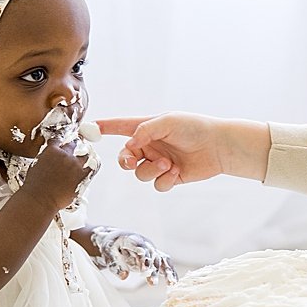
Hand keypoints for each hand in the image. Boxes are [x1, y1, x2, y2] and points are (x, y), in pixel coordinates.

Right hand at [16, 136, 99, 211]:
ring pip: (84, 156)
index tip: (60, 143)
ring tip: (83, 157)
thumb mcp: (36, 166)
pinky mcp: (81, 176)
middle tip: (73, 147)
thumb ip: (45, 160)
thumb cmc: (35, 186)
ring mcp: (75, 165)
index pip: (57, 141)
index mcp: (52, 151)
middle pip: (72, 145)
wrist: (40, 198)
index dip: (59, 142)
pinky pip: (90, 169)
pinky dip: (88, 169)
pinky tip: (88, 169)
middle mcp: (65, 155)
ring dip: (82, 157)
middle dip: (72, 146)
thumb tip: (49, 161)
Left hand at [88, 226, 177, 284]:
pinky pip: (164, 264)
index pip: (140, 247)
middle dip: (153, 269)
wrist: (117, 240)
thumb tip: (124, 277)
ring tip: (170, 283)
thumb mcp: (108, 253)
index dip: (144, 257)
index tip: (145, 268)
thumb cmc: (112, 246)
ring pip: (161, 260)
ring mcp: (151, 250)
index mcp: (132, 240)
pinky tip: (173, 282)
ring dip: (165, 271)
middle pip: (152, 255)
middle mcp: (145, 244)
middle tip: (152, 282)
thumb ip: (116, 266)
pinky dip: (170, 272)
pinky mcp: (154, 257)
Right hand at [95, 114, 269, 191]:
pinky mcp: (170, 177)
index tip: (89, 128)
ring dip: (150, 170)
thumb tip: (130, 144)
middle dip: (124, 161)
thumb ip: (145, 130)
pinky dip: (164, 179)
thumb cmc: (194, 127)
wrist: (218, 146)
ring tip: (167, 164)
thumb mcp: (167, 122)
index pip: (121, 127)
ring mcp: (159, 163)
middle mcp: (150, 146)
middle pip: (125, 158)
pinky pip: (157, 184)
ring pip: (140, 173)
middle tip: (131, 161)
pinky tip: (176, 172)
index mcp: (147, 129)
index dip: (105, 128)